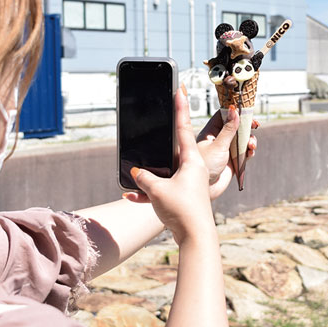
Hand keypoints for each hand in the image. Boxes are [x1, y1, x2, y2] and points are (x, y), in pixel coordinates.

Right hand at [124, 88, 213, 243]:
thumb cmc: (182, 210)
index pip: (184, 129)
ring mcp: (189, 184)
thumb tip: (136, 173)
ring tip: (136, 186)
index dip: (180, 109)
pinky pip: (162, 190)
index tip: (180, 90)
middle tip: (157, 128)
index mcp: (192, 161)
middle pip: (173, 150)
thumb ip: (144, 178)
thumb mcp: (157, 190)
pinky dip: (149, 193)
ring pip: (165, 173)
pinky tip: (132, 198)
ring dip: (149, 178)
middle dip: (160, 146)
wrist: (195, 236)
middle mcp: (193, 170)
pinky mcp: (183, 197)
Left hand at [196, 108, 258, 199]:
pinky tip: (250, 152)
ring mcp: (225, 150)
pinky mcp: (232, 160)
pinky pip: (244, 151)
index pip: (222, 115)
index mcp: (209, 132)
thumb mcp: (218, 146)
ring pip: (241, 139)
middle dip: (246, 125)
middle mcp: (218, 139)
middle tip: (256, 125)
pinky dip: (249, 150)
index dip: (234, 111)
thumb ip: (229, 129)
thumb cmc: (205, 167)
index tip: (246, 111)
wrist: (206, 190)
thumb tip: (234, 111)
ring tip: (252, 145)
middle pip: (235, 126)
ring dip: (249, 139)